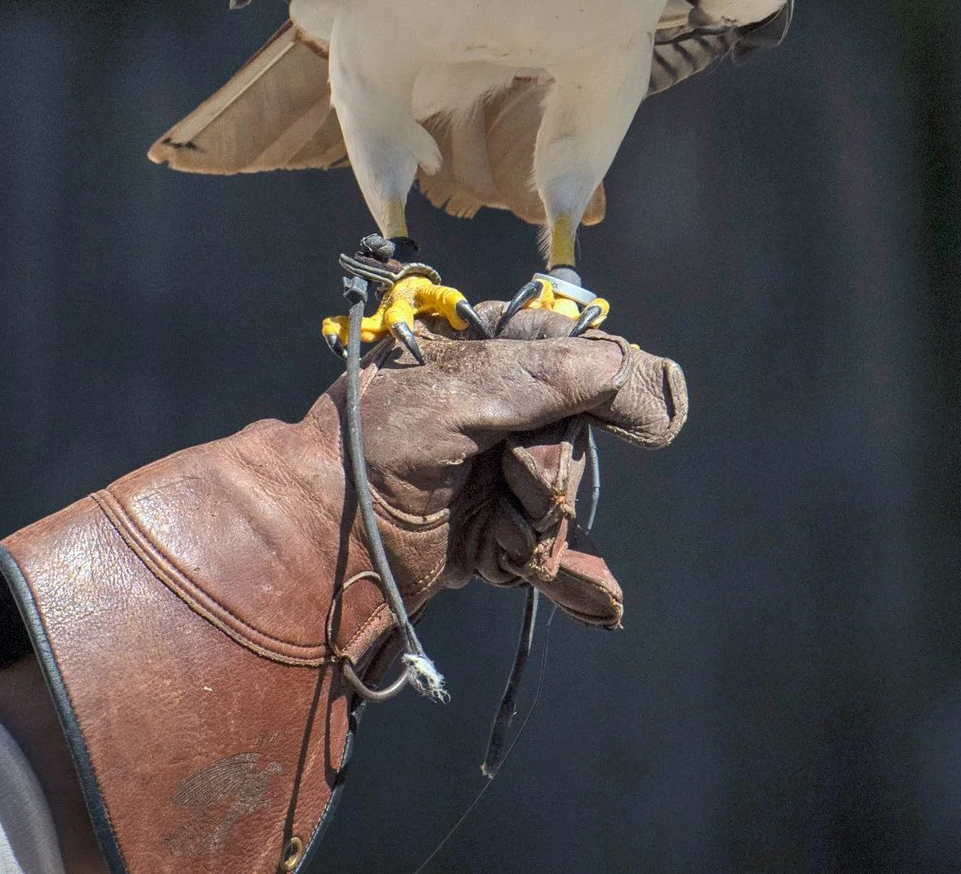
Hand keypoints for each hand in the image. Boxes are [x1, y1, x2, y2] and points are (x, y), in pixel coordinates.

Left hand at [0, 313, 687, 873]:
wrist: (305, 547)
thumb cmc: (368, 452)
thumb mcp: (462, 394)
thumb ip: (557, 376)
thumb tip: (654, 388)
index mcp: (475, 353)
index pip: (574, 353)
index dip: (608, 387)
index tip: (647, 416)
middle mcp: (486, 411)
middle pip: (574, 438)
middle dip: (549, 475)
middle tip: (506, 485)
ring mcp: (486, 480)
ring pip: (563, 505)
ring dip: (541, 533)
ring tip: (499, 544)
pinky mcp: (482, 543)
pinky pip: (557, 564)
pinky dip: (578, 585)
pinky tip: (602, 608)